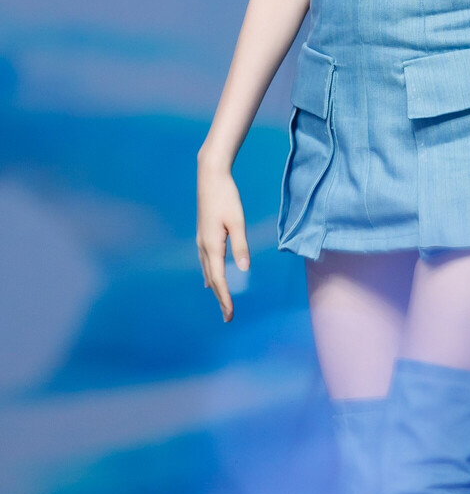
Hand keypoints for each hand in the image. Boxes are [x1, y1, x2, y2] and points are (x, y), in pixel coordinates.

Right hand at [196, 163, 249, 321]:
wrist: (210, 177)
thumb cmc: (226, 197)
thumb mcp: (237, 221)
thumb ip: (241, 246)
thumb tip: (244, 269)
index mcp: (212, 245)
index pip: (219, 279)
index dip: (225, 298)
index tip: (230, 315)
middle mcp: (204, 246)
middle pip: (212, 279)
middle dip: (220, 298)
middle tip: (227, 316)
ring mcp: (201, 240)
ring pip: (208, 270)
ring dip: (215, 287)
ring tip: (221, 302)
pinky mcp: (203, 234)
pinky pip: (205, 261)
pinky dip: (210, 274)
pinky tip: (210, 279)